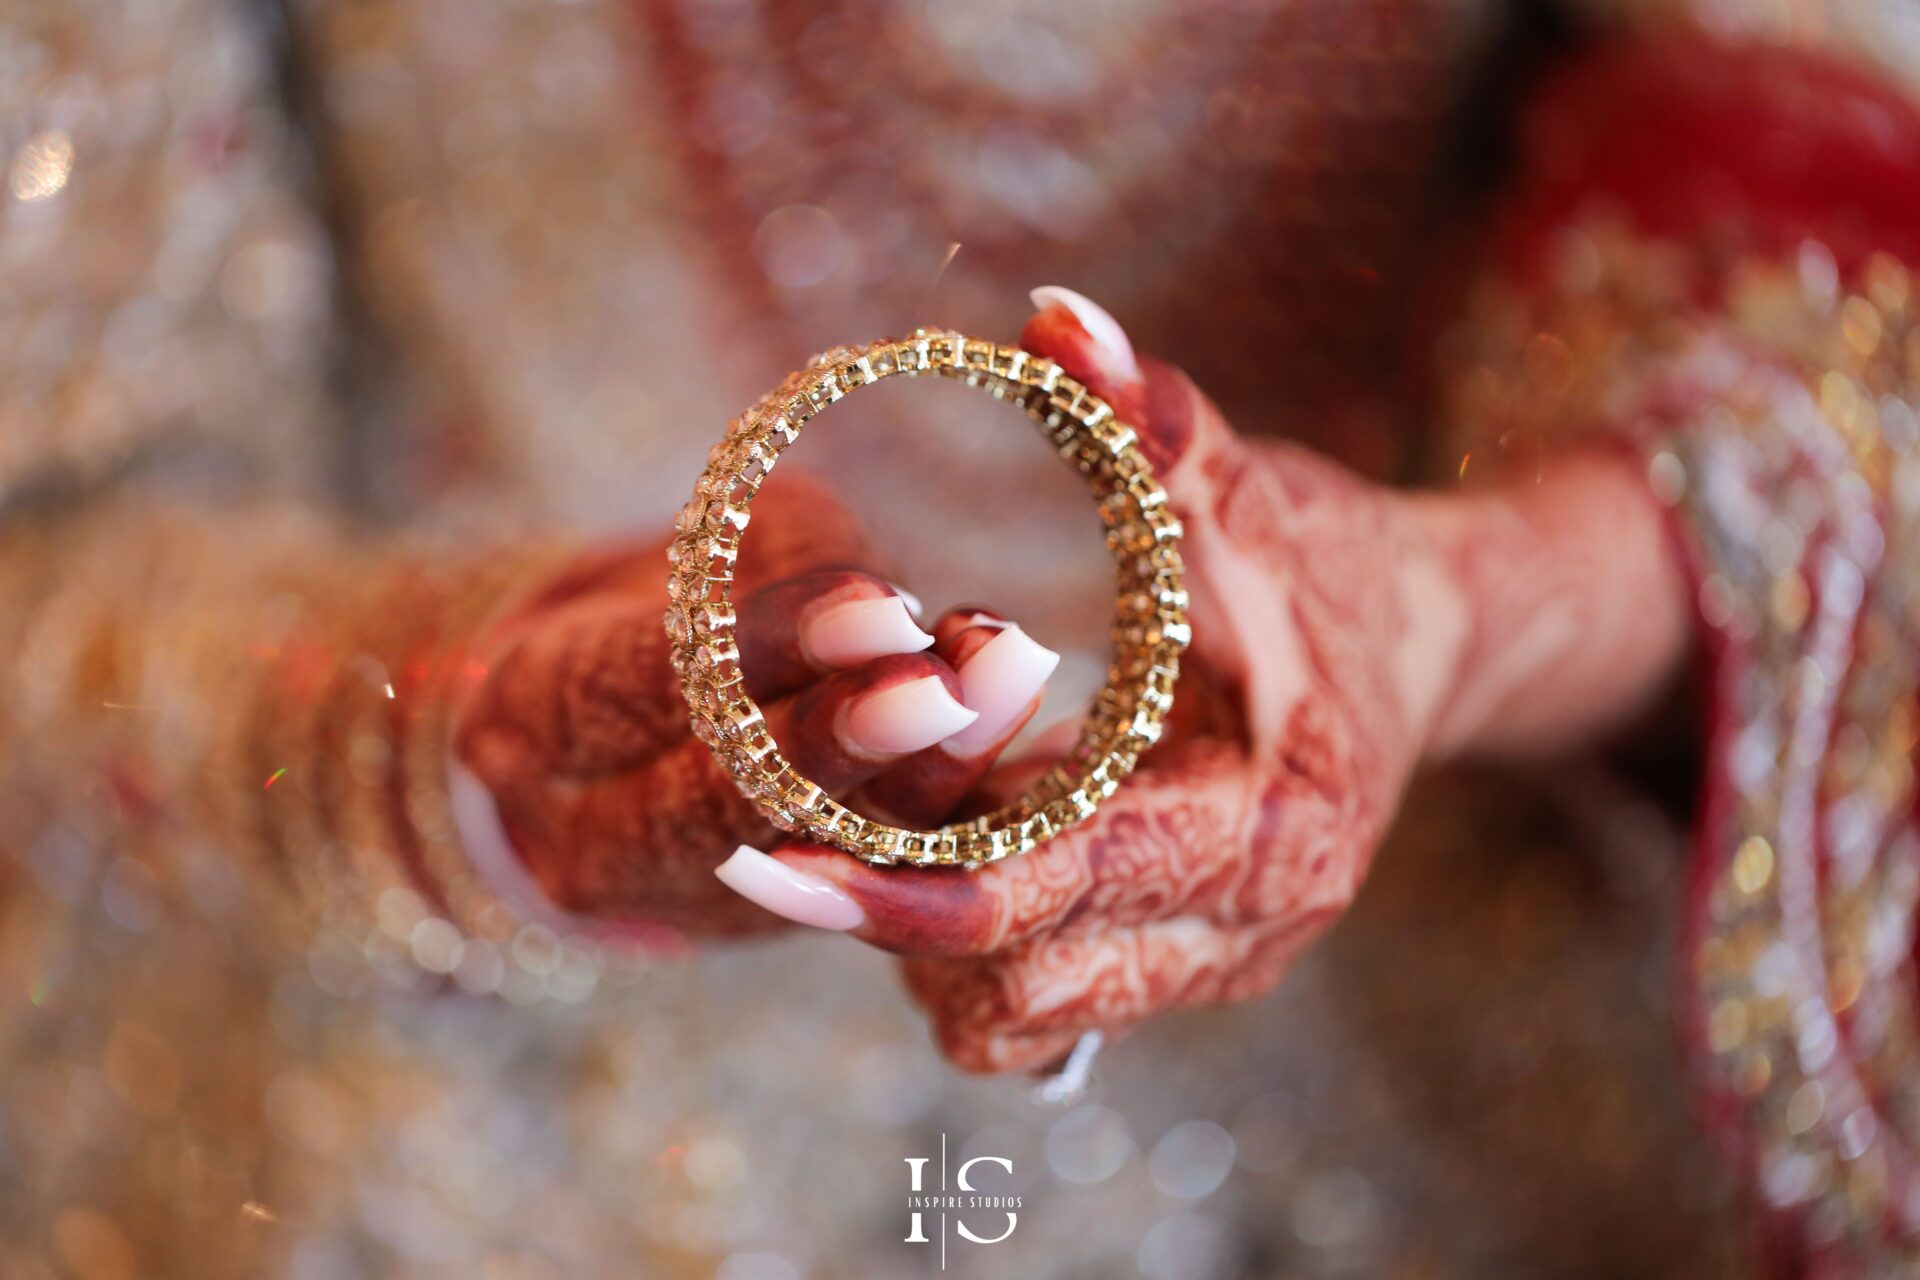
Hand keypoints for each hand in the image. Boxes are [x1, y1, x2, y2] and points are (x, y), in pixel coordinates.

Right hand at [452, 472, 1060, 935]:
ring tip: (1010, 688)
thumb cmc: (657, 603)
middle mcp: (593, 840)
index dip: (764, 650)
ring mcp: (697, 898)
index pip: (639, 687)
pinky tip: (1025, 742)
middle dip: (844, 745)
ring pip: (818, 856)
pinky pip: (885, 878)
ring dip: (927, 778)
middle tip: (946, 685)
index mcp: (528, 720)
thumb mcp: (690, 553)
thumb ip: (772, 565)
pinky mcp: (795, 915)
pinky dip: (958, 811)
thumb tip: (881, 609)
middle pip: (722, 804)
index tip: (877, 604)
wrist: (611, 740)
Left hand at [717, 288, 1691, 1070]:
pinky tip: (950, 840)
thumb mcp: (1250, 490)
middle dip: (889, 912)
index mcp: (1268, 829)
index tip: (762, 857)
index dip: (899, 881)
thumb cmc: (1331, 564)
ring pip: (1008, 1017)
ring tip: (887, 812)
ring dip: (921, 936)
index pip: (1048, 889)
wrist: (1423, 646)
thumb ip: (1151, 419)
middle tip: (777, 830)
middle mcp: (1246, 931)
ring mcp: (1214, 963)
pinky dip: (965, 945)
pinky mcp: (1179, 967)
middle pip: (1010, 984)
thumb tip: (1051, 316)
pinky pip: (1031, 1004)